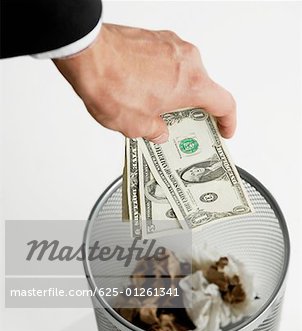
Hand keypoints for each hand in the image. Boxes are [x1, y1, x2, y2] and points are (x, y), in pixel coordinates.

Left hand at [53, 23, 235, 143]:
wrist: (86, 53)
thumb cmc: (111, 84)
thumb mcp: (136, 126)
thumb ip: (156, 132)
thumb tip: (160, 132)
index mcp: (191, 84)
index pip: (225, 103)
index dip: (228, 121)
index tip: (224, 130)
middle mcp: (187, 60)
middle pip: (203, 89)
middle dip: (194, 110)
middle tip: (183, 127)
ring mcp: (171, 45)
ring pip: (184, 74)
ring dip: (176, 93)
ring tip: (156, 111)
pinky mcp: (155, 38)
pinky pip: (168, 62)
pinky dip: (163, 79)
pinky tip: (144, 92)